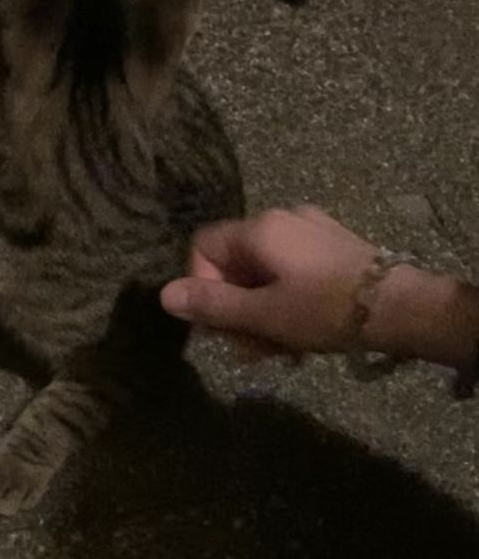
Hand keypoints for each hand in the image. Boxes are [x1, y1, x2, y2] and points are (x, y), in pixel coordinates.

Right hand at [161, 207, 379, 352]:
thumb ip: (213, 305)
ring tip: (277, 349)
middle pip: (233, 262)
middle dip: (234, 307)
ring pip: (262, 270)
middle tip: (249, 349)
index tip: (220, 324)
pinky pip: (289, 269)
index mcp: (259, 229)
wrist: (405, 307)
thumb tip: (164, 295)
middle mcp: (281, 219)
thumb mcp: (264, 314)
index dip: (201, 286)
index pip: (203, 247)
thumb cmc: (327, 309)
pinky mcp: (331, 245)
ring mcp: (309, 229)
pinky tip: (298, 332)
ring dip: (258, 310)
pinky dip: (283, 299)